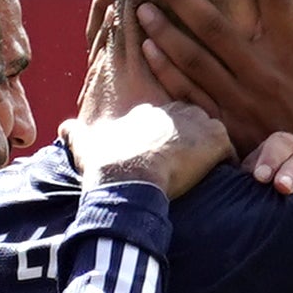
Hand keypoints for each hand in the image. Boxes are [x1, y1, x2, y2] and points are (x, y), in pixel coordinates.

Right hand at [75, 97, 233, 201]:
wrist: (127, 179)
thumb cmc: (106, 164)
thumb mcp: (84, 143)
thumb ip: (75, 132)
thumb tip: (62, 128)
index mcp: (148, 111)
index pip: (164, 120)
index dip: (166, 140)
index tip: (163, 158)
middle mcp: (174, 111)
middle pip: (192, 122)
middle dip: (191, 142)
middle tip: (187, 167)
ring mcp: (198, 124)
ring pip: (212, 134)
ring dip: (210, 152)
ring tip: (205, 174)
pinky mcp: (215, 142)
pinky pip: (230, 153)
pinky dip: (227, 166)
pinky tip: (219, 182)